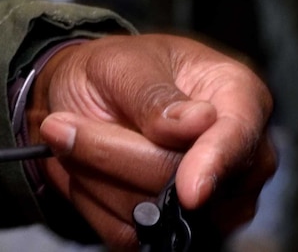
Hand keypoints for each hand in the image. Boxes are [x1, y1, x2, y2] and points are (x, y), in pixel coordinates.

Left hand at [32, 35, 275, 249]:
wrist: (85, 97)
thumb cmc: (117, 70)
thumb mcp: (124, 62)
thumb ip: (155, 94)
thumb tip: (197, 122)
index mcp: (239, 97)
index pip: (238, 137)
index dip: (215, 163)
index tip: (189, 190)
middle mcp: (239, 157)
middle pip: (189, 185)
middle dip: (115, 157)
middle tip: (59, 126)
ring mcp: (215, 201)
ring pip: (156, 215)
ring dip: (98, 177)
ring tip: (74, 137)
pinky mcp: (176, 229)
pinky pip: (130, 234)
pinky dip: (94, 201)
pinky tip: (86, 167)